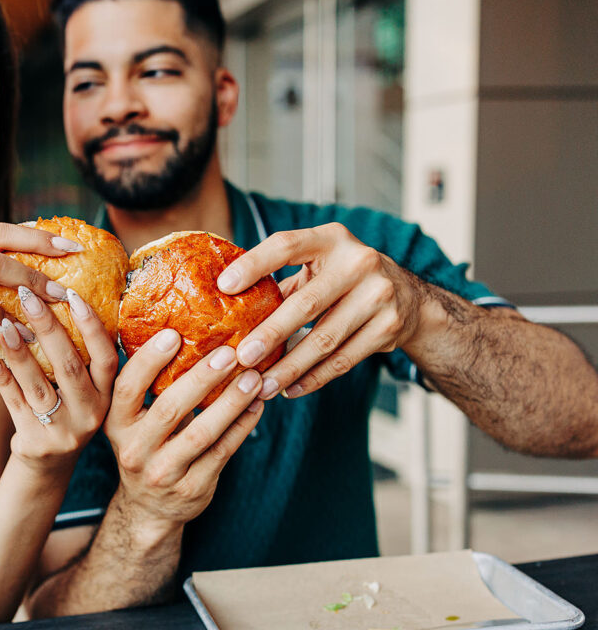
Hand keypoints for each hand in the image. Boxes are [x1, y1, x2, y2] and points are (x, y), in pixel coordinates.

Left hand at [0, 286, 117, 474]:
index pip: (106, 358)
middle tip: (28, 295)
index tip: (72, 294)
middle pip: (69, 366)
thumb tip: (64, 297)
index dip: (92, 327)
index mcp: (108, 396)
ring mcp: (63, 431)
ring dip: (20, 352)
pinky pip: (15, 404)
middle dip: (48, 328)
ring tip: (3, 323)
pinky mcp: (35, 442)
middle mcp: (90, 414)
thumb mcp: (88, 391)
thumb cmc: (69, 411)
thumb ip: (84, 357)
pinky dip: (2, 378)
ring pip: (39, 385)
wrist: (50, 465)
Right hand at [104, 331, 264, 531]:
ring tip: (253, 377)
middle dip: (202, 378)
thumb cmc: (145, 446)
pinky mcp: (193, 488)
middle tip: (230, 352)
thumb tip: (183, 330)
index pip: (127, 388)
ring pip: (202, 433)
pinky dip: (242, 426)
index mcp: (116, 423)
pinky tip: (257, 406)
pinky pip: (222, 453)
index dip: (148, 361)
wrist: (148, 507)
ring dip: (231, 402)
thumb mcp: (132, 420)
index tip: (173, 333)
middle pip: (169, 408)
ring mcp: (163, 472)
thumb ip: (148, 387)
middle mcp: (134, 449)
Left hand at [217, 223, 422, 399]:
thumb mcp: (317, 266)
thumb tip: (222, 305)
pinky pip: (343, 359)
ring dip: (289, 367)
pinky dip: (313, 378)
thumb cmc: (342, 279)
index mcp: (330, 239)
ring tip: (262, 386)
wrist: (408, 297)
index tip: (224, 286)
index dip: (254, 264)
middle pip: (306, 303)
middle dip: (271, 334)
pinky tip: (290, 389)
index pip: (286, 245)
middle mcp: (358, 262)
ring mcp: (378, 295)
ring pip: (325, 339)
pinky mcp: (389, 327)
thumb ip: (279, 280)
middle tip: (242, 358)